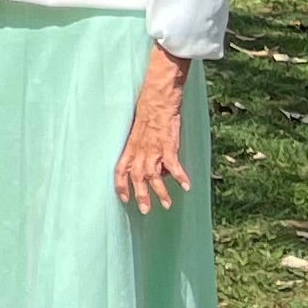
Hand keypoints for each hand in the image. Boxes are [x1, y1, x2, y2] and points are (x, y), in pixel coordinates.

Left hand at [114, 55, 192, 212]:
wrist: (157, 97)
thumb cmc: (148, 111)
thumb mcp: (138, 131)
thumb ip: (141, 148)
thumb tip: (153, 166)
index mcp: (130, 146)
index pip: (120, 169)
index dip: (120, 185)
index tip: (123, 199)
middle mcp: (139, 149)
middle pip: (137, 177)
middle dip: (141, 196)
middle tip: (146, 211)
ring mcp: (153, 148)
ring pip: (154, 175)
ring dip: (161, 192)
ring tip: (168, 205)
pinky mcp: (168, 144)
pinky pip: (173, 165)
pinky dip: (180, 177)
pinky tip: (187, 186)